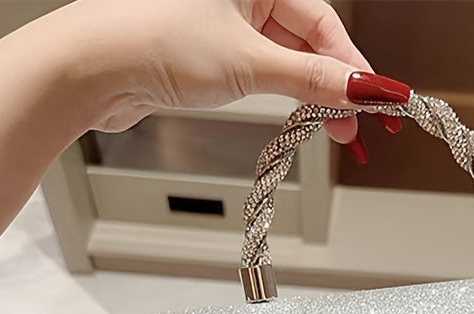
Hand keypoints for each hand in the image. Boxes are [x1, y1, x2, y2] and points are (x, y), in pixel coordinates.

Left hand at [0, 0, 409, 271]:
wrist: (93, 69)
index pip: (322, 22)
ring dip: (313, 97)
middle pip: (309, 42)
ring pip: (288, 60)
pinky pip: (264, 72)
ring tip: (336, 131)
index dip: (354, 66)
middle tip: (360, 125)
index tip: (381, 98)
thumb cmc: (155, 41)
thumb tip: (360, 88)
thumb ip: (311, 78)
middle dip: (336, 87)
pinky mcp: (213, 54)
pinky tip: (302, 117)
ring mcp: (228, 25)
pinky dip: (286, 96)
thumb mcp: (249, 62)